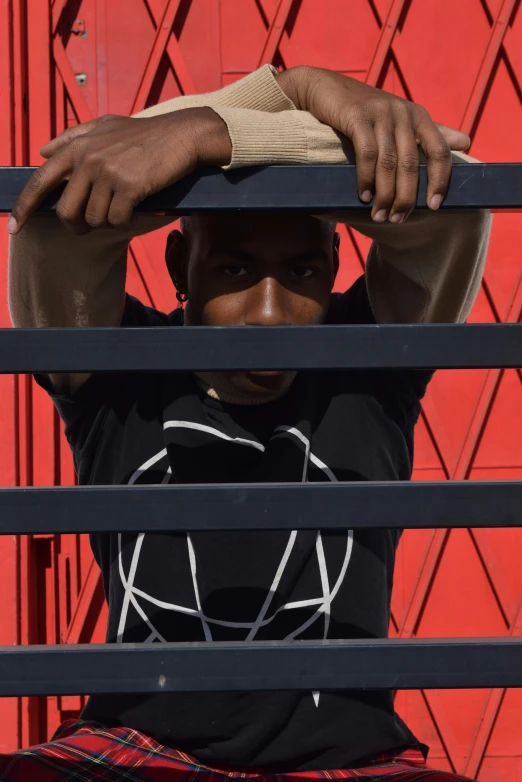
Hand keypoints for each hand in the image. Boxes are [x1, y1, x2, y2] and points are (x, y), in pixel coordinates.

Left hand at [7, 108, 230, 234]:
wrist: (182, 135)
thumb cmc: (144, 133)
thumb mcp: (104, 125)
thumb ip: (71, 137)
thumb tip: (41, 151)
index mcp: (76, 147)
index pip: (40, 181)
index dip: (23, 208)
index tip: (13, 229)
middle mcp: (88, 160)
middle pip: (66, 212)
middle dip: (76, 226)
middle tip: (88, 227)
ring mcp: (108, 173)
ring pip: (94, 219)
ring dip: (108, 220)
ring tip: (123, 207)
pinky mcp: (130, 187)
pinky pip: (118, 220)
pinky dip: (127, 221)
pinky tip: (136, 209)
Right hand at [277, 66, 470, 222]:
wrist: (326, 88)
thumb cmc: (365, 110)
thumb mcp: (400, 119)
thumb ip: (430, 133)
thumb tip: (466, 142)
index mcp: (418, 116)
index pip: (439, 151)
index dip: (439, 180)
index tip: (434, 206)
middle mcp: (403, 113)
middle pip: (412, 164)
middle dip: (406, 197)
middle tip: (398, 219)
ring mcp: (380, 113)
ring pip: (388, 163)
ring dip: (385, 194)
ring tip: (379, 215)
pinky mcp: (357, 116)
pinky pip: (367, 154)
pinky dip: (366, 178)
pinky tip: (364, 195)